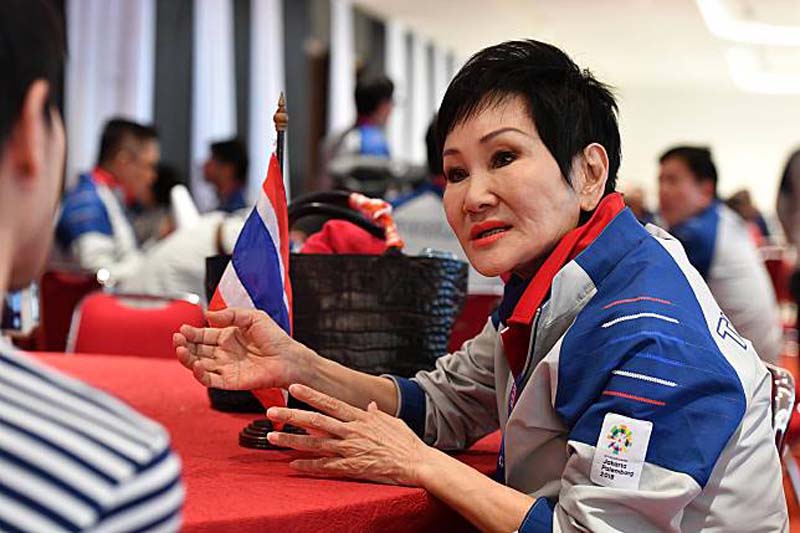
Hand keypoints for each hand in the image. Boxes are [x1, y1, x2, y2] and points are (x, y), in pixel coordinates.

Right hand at [173, 308, 312, 389]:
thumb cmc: (274, 337)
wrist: (289, 358)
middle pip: (197, 350)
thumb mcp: (252, 317)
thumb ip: (230, 314)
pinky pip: (209, 380)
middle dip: (184, 345)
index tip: (182, 329)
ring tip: (181, 350)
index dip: (191, 333)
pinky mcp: (230, 382)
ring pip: (198, 365)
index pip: (202, 335)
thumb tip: (208, 314)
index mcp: (227, 337)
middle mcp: (223, 353)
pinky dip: (199, 374)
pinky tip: (195, 364)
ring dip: (187, 359)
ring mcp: (225, 368)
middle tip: (177, 339)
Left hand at [266, 384, 433, 485]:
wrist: (416, 462)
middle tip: (271, 410)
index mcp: (360, 417)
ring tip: (272, 437)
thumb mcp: (391, 421)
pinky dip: (308, 466)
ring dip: (292, 440)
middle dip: (291, 415)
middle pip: (316, 421)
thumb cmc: (406, 442)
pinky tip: (293, 464)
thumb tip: (369, 404)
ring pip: (315, 444)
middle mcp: (351, 431)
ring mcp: (350, 449)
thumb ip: (376, 413)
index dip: (311, 395)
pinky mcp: (352, 467)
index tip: (293, 387)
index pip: (330, 403)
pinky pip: (325, 467)